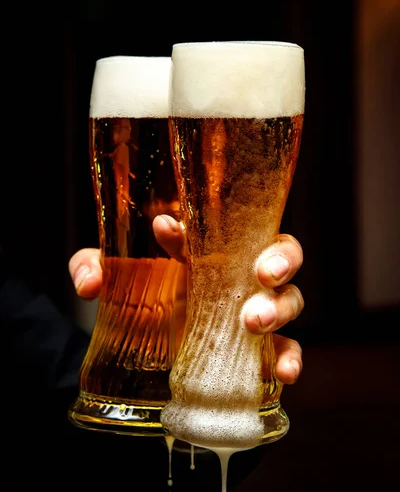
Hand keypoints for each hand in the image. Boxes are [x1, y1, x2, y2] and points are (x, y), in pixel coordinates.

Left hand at [69, 216, 303, 384]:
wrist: (147, 349)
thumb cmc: (140, 298)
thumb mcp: (114, 279)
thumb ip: (92, 267)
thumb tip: (89, 282)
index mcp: (208, 249)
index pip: (218, 225)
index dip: (199, 225)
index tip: (164, 230)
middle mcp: (238, 276)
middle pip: (281, 254)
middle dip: (280, 260)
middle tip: (261, 274)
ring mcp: (253, 312)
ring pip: (290, 299)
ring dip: (280, 308)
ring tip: (253, 322)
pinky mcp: (259, 351)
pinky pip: (288, 349)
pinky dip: (292, 357)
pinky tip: (284, 370)